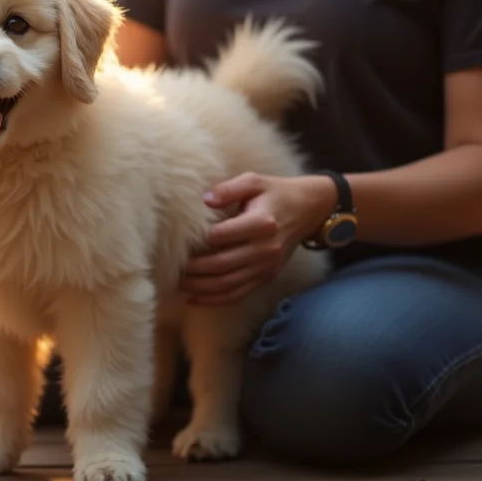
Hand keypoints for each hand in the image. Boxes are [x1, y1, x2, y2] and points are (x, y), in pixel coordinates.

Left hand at [181, 173, 336, 305]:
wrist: (309, 210)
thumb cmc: (275, 192)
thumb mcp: (254, 181)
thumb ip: (228, 188)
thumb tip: (205, 200)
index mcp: (262, 223)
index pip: (223, 235)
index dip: (200, 239)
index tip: (181, 239)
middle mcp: (266, 248)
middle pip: (222, 265)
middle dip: (194, 269)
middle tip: (172, 268)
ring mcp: (267, 266)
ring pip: (228, 284)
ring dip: (200, 288)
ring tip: (178, 284)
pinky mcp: (267, 276)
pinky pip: (238, 294)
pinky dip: (215, 299)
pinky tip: (194, 299)